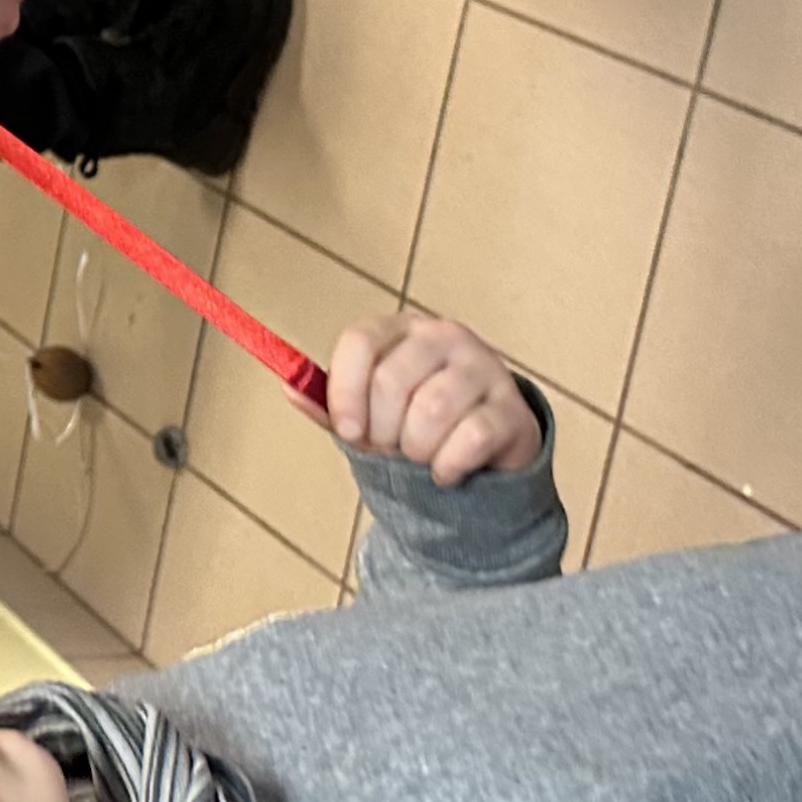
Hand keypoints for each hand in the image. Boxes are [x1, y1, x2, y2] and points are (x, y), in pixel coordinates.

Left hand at [323, 312, 539, 485]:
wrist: (483, 456)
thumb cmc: (416, 428)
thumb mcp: (368, 417)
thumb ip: (330, 405)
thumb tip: (289, 387)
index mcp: (402, 330)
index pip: (361, 341)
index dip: (346, 391)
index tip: (347, 431)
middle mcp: (445, 337)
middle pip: (392, 381)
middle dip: (383, 432)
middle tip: (393, 448)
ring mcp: (484, 368)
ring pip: (431, 411)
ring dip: (416, 450)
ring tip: (422, 457)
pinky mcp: (512, 409)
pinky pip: (470, 438)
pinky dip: (448, 466)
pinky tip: (448, 471)